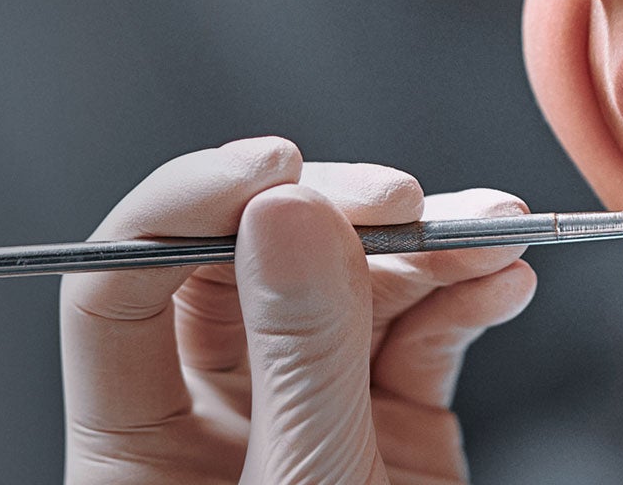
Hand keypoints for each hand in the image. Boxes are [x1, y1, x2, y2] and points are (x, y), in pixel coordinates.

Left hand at [60, 138, 537, 484]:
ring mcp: (304, 423)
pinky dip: (466, 298)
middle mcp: (209, 425)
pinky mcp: (391, 438)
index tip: (271, 172)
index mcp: (129, 451)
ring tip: (486, 233)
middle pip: (243, 267)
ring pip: (344, 290)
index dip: (183, 208)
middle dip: (330, 214)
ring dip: (422, 246)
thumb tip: (288, 213)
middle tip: (398, 199)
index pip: (121, 288)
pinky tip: (502, 280)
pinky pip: (419, 341)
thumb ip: (301, 360)